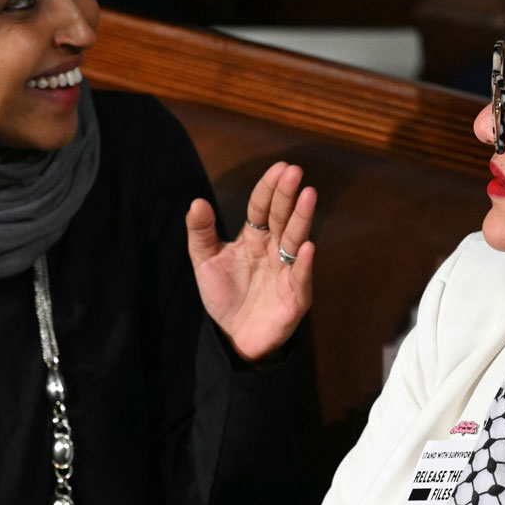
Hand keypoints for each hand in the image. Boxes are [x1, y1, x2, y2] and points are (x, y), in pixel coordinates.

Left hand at [186, 162, 315, 362]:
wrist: (233, 337)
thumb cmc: (224, 296)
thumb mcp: (205, 261)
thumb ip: (201, 232)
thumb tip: (197, 201)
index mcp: (253, 238)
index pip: (262, 208)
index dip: (269, 188)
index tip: (280, 167)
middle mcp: (274, 250)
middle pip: (281, 218)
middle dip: (287, 195)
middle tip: (294, 172)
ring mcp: (287, 271)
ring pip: (295, 241)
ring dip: (302, 219)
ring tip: (308, 195)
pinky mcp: (295, 297)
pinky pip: (300, 277)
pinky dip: (304, 263)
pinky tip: (306, 247)